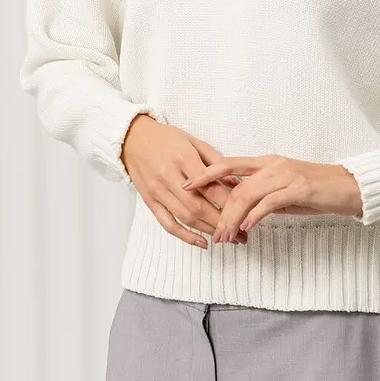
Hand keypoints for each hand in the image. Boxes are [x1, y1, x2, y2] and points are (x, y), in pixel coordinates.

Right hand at [122, 115, 248, 247]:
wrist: (133, 138)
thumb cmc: (166, 138)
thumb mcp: (194, 141)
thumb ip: (216, 162)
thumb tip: (236, 183)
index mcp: (183, 158)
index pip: (210, 186)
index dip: (229, 202)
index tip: (246, 211)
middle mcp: (168, 176)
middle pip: (198, 206)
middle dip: (222, 222)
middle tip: (241, 233)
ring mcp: (157, 191)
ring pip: (185, 217)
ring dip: (209, 230)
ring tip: (228, 238)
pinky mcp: (149, 201)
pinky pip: (168, 223)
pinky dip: (185, 236)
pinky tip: (202, 242)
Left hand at [181, 154, 363, 242]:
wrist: (350, 187)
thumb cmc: (318, 190)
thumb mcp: (285, 191)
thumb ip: (263, 195)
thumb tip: (241, 209)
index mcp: (268, 162)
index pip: (229, 163)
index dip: (206, 173)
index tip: (187, 186)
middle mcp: (273, 164)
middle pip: (234, 181)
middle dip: (217, 206)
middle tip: (210, 230)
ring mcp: (286, 174)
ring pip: (247, 193)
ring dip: (232, 217)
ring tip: (225, 236)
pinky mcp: (299, 188)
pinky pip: (269, 202)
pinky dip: (254, 216)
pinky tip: (246, 228)